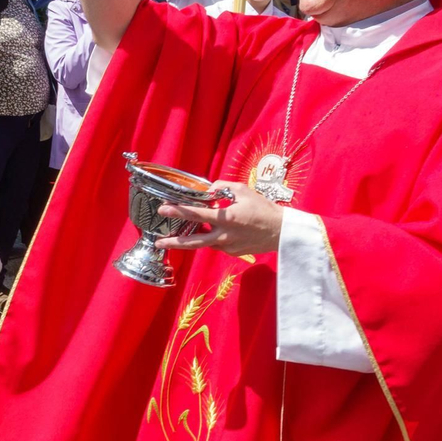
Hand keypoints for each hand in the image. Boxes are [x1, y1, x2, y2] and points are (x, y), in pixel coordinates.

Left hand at [154, 181, 282, 256]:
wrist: (283, 232)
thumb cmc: (264, 209)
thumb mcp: (243, 191)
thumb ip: (222, 187)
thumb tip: (208, 190)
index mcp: (226, 219)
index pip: (196, 214)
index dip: (178, 211)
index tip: (163, 209)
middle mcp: (225, 236)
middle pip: (193, 241)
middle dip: (174, 242)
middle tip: (159, 241)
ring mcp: (228, 247)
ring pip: (204, 244)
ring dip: (190, 240)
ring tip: (174, 238)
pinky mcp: (233, 253)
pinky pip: (216, 244)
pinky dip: (211, 238)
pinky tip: (209, 232)